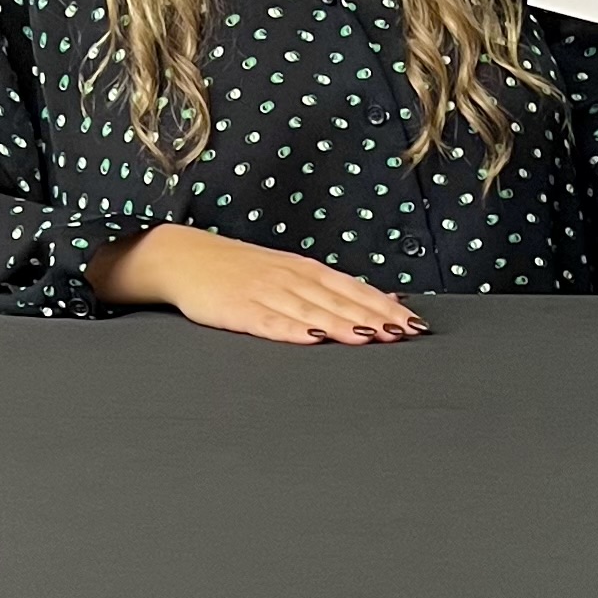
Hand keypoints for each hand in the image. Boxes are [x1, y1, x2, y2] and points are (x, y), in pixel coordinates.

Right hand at [87, 223, 424, 343]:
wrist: (184, 258)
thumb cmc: (243, 270)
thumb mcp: (293, 272)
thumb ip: (336, 289)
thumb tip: (388, 300)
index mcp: (306, 270)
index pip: (353, 289)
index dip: (384, 306)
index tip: (412, 324)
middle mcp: (290, 278)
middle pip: (338, 301)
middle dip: (373, 318)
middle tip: (402, 334)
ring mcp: (264, 293)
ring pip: (310, 311)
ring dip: (341, 324)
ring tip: (370, 337)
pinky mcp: (238, 310)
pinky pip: (268, 322)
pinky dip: (291, 330)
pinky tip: (312, 339)